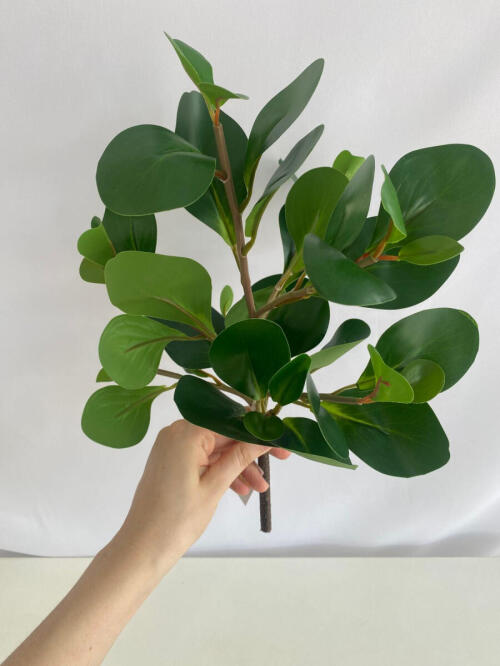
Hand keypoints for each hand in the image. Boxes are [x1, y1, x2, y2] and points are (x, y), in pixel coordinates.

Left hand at [115, 420, 290, 569]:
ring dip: (238, 465)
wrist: (142, 547)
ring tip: (260, 488)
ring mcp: (173, 447)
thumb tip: (265, 436)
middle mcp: (177, 433)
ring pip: (216, 449)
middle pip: (224, 434)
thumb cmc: (176, 519)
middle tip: (280, 460)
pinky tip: (241, 489)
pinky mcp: (173, 461)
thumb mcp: (215, 486)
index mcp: (185, 433)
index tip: (280, 440)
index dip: (257, 431)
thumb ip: (241, 457)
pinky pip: (204, 459)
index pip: (230, 422)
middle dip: (250, 451)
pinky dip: (222, 471)